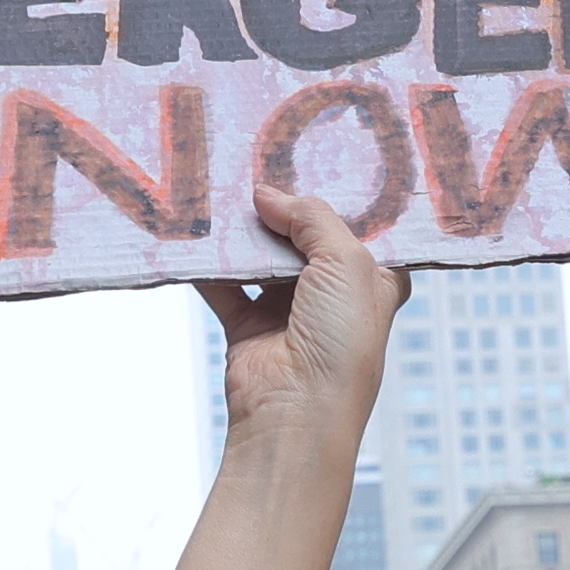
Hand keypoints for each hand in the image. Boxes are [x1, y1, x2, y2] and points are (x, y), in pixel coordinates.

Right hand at [191, 186, 399, 450]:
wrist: (296, 412)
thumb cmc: (342, 341)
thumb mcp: (346, 262)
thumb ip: (312, 217)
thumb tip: (266, 194)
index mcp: (374, 280)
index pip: (360, 227)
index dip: (337, 195)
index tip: (309, 157)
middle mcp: (333, 294)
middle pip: (303, 236)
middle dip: (281, 206)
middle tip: (254, 162)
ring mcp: (289, 311)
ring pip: (261, 257)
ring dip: (241, 232)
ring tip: (220, 189)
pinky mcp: (249, 325)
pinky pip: (224, 285)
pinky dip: (208, 263)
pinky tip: (195, 232)